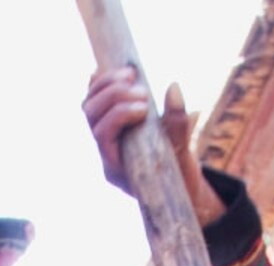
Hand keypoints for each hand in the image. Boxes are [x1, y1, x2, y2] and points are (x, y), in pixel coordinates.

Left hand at [85, 64, 225, 226]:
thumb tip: (173, 88)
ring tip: (133, 74)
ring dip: (108, 84)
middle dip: (114, 96)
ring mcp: (106, 136)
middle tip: (144, 91)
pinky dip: (103, 82)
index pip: (102, 136)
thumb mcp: (183, 157)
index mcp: (116, 167)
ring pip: (90, 106)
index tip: (146, 108)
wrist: (179, 186)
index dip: (119, 115)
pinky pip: (97, 100)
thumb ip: (178, 127)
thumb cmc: (181, 179)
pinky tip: (119, 71)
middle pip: (92, 116)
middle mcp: (106, 151)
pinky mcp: (112, 122)